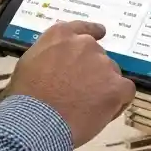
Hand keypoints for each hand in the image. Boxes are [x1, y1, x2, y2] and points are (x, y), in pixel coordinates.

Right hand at [5, 21, 134, 146]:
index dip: (92, 32)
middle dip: (91, 72)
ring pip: (111, 74)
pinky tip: (104, 112)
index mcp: (61, 36)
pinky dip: (118, 101)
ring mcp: (103, 64)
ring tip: (86, 108)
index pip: (82, 28)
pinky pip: (125, 91)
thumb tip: (58, 62)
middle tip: (79, 94)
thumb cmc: (25, 98)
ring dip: (103, 87)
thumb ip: (48, 56)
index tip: (99, 33)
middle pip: (97, 56)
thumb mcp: (28, 64)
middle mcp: (85, 44)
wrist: (36, 121)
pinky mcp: (117, 85)